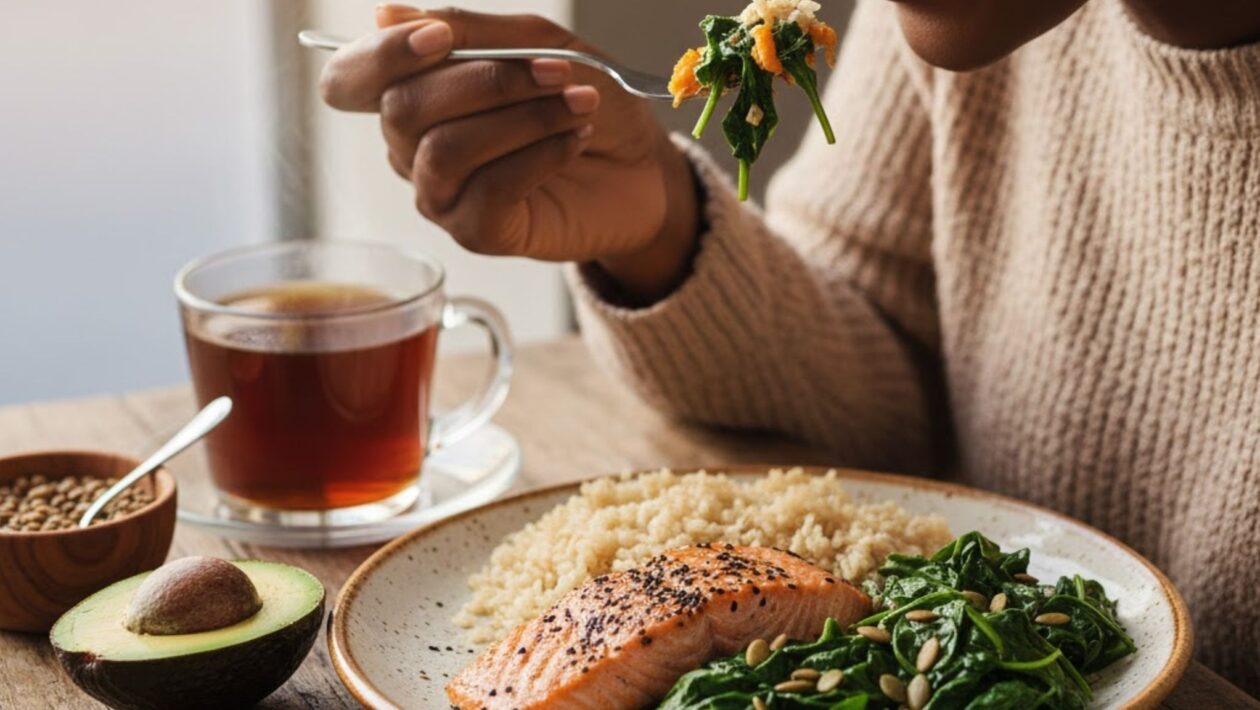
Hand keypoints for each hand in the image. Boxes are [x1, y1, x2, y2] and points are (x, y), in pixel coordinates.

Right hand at [319, 5, 699, 301]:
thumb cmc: (584, 98)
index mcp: (413, 91)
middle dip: (484, 81)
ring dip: (523, 117)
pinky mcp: (477, 231)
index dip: (383, 55)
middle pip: (402, 110)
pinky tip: (573, 141)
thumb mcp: (536, 43)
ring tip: (580, 104)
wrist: (640, 164)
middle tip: (557, 70)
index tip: (441, 38)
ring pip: (447, 150)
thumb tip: (385, 13)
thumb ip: (468, 31)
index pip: (352, 78)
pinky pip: (490, 190)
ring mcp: (441, 193)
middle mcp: (413, 146)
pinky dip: (540, 155)